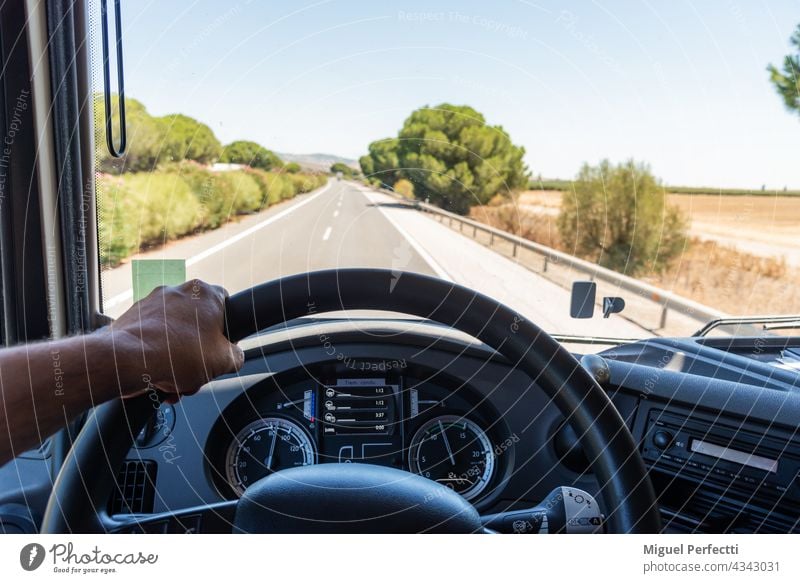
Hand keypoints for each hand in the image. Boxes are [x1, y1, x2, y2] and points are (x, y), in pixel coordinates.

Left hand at [103, 280, 244, 398]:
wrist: (125, 361)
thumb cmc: (175, 356)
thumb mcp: (223, 361)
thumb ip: (237, 355)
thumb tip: (234, 355)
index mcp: (205, 294)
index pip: (227, 306)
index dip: (227, 332)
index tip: (222, 349)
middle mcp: (179, 291)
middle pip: (199, 326)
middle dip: (199, 353)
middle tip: (196, 374)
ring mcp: (154, 302)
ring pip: (176, 334)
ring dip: (178, 360)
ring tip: (174, 383)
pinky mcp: (134, 316)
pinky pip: (154, 337)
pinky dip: (158, 356)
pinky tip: (157, 377)